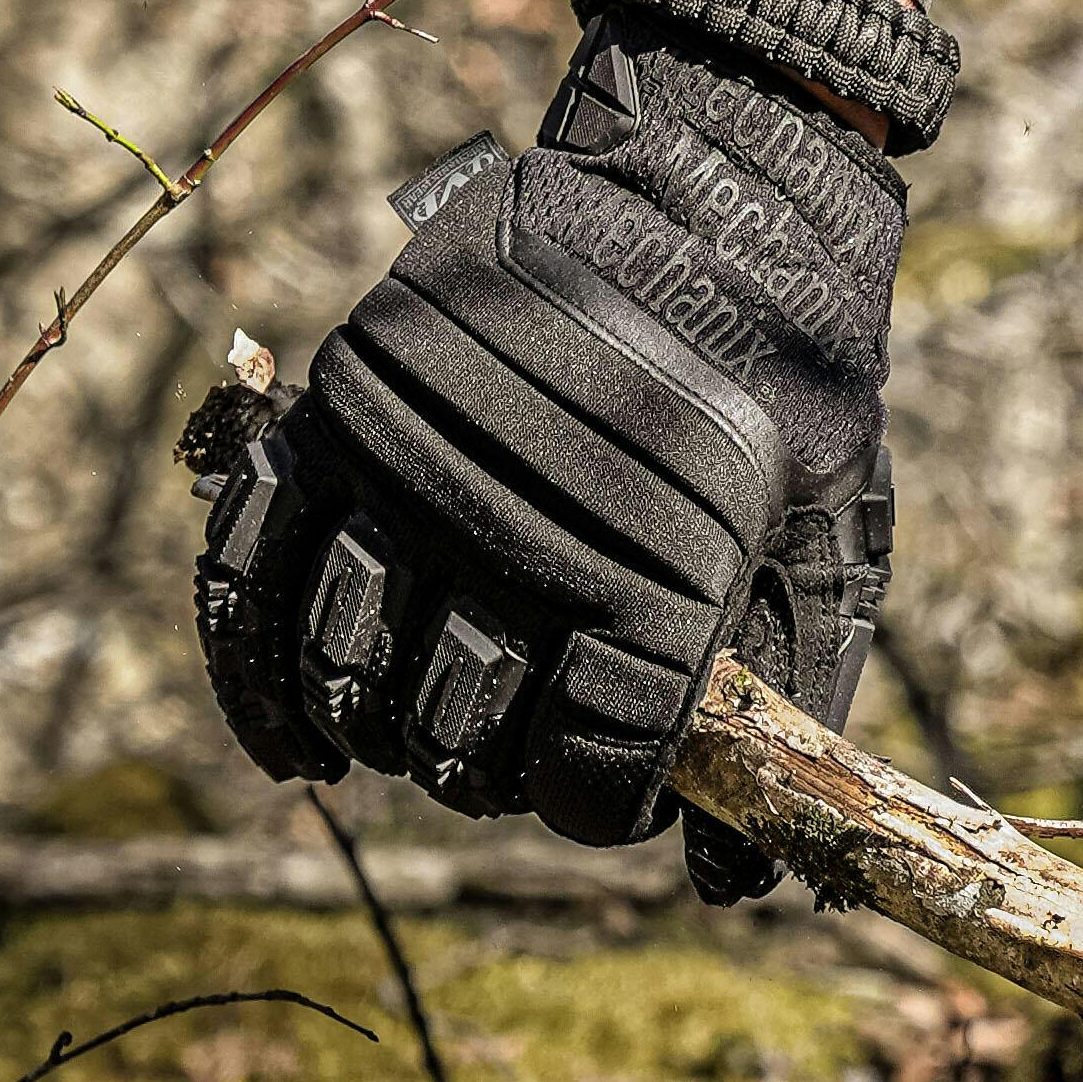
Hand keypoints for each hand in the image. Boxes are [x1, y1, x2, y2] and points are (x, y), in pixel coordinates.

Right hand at [189, 0, 950, 899]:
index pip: (584, 774)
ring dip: (386, 727)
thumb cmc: (791, 387)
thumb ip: (787, 706)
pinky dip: (257, 678)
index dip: (597, 806)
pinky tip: (295, 751)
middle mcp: (526, 532)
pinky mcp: (347, 411)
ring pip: (356, 672)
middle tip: (519, 744)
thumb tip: (744, 882)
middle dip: (489, 766)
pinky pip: (255, 572)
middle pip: (456, 737)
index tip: (611, 790)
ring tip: (427, 726)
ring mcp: (422, 468)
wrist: (723, 199)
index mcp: (658, 577)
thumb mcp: (827, 541)